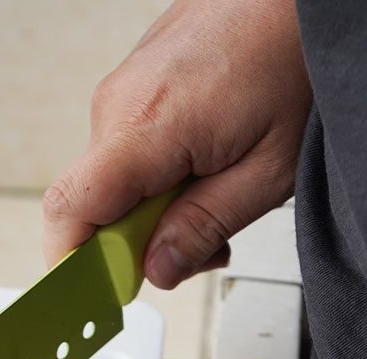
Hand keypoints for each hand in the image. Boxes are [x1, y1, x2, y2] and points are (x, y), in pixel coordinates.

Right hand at [42, 0, 311, 287]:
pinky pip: (127, 146)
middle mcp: (117, 103)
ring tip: (216, 195)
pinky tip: (207, 163)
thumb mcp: (268, 169)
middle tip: (196, 249)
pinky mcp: (135, 80)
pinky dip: (157, 171)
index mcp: (143, 128)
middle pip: (92, 204)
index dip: (73, 264)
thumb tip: (158, 268)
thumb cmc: (297, 55)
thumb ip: (204, 227)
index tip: (98, 295)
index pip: (69, 213)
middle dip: (134, 242)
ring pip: (112, 178)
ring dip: (152, 206)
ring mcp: (122, 87)